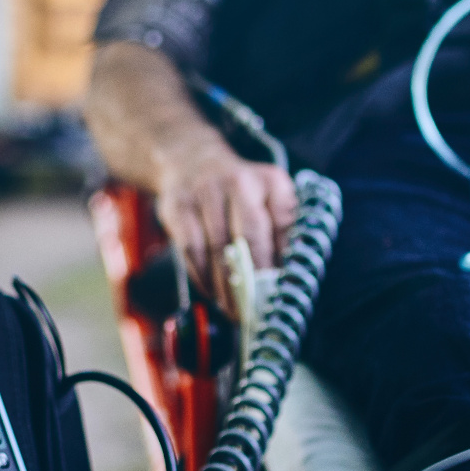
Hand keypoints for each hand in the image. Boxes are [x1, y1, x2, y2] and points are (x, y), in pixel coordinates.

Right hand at [153, 129, 295, 305]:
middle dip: (255, 278)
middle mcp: (238, 182)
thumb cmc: (238, 191)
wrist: (189, 160)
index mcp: (271, 181)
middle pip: (250, 236)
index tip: (284, 291)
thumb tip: (291, 277)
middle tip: (258, 308)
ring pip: (218, 248)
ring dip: (227, 286)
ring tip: (235, 310)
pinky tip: (212, 293)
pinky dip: (203, 277)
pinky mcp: (178, 207)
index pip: (285, 224)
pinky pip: (192, 250)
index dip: (285, 260)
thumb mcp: (268, 196)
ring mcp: (204, 193)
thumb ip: (283, 229)